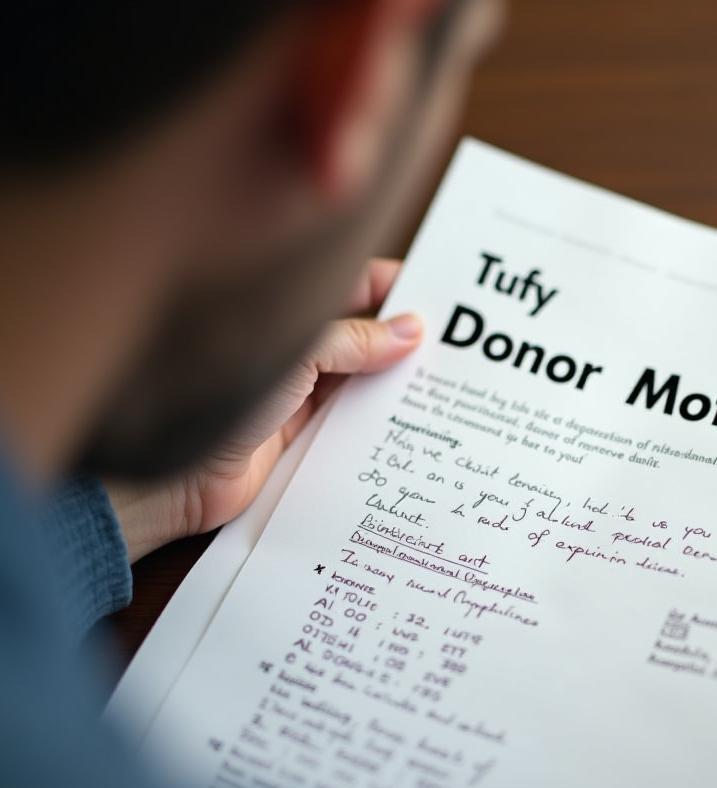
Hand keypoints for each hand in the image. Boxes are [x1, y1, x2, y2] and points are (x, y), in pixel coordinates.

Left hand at [107, 258, 421, 561]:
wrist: (169, 476)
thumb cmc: (215, 395)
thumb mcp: (296, 353)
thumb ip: (355, 342)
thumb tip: (411, 332)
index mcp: (283, 311)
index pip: (348, 288)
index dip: (391, 287)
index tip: (436, 293)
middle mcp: (291, 349)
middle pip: (360, 336)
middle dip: (402, 339)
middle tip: (453, 346)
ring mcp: (295, 395)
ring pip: (359, 382)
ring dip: (395, 384)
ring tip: (444, 387)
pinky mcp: (299, 438)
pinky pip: (349, 424)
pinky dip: (378, 423)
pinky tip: (410, 426)